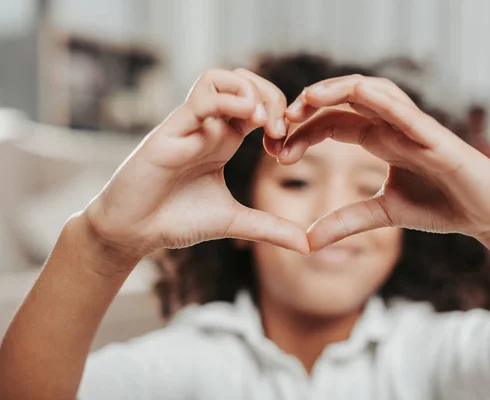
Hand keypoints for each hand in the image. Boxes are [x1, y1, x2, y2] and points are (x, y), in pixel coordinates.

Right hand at [84, 68, 308, 266]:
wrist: (132, 233)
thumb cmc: (176, 221)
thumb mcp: (235, 222)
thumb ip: (270, 228)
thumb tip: (307, 245)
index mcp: (224, 140)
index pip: (258, 105)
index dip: (280, 117)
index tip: (286, 149)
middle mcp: (209, 126)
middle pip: (245, 82)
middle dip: (272, 97)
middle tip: (280, 131)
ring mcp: (190, 125)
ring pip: (222, 77)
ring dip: (252, 92)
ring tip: (263, 123)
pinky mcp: (172, 131)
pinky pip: (202, 95)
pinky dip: (230, 99)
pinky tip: (247, 122)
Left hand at [281, 75, 489, 250]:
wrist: (486, 213)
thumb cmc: (439, 205)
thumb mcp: (383, 214)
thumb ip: (346, 222)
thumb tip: (306, 242)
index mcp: (378, 139)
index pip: (332, 124)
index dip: (302, 132)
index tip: (276, 152)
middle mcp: (391, 127)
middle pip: (344, 101)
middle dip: (310, 105)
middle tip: (280, 122)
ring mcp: (413, 128)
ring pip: (372, 93)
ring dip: (339, 90)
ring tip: (307, 98)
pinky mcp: (436, 137)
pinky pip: (407, 111)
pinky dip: (383, 100)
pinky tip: (359, 93)